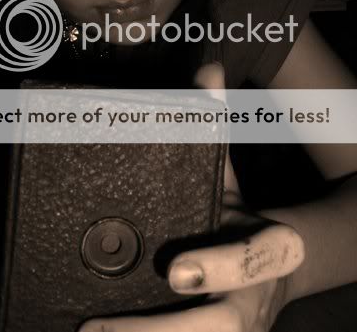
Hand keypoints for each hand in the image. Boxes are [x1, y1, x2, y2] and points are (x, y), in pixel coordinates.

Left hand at [79, 64, 305, 331]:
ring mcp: (238, 325)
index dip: (220, 268)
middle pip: (223, 326)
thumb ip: (217, 129)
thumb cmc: (243, 216)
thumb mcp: (231, 176)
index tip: (173, 270)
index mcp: (271, 251)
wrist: (278, 265)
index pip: (255, 261)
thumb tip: (206, 69)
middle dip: (164, 331)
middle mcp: (256, 297)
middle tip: (96, 329)